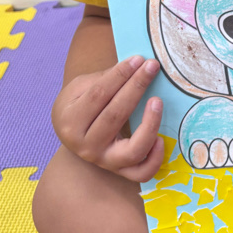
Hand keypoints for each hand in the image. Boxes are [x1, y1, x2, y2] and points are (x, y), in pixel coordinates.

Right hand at [52, 55, 164, 180]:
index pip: (99, 95)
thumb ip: (105, 78)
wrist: (75, 135)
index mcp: (70, 121)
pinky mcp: (121, 171)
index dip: (120, 75)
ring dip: (149, 125)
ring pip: (132, 150)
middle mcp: (85, 146)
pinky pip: (142, 173)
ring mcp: (104, 161)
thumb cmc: (80, 105)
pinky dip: (155, 159)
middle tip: (151, 67)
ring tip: (157, 101)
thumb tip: (136, 64)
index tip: (138, 59)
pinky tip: (162, 139)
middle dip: (136, 87)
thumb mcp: (80, 88)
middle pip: (115, 116)